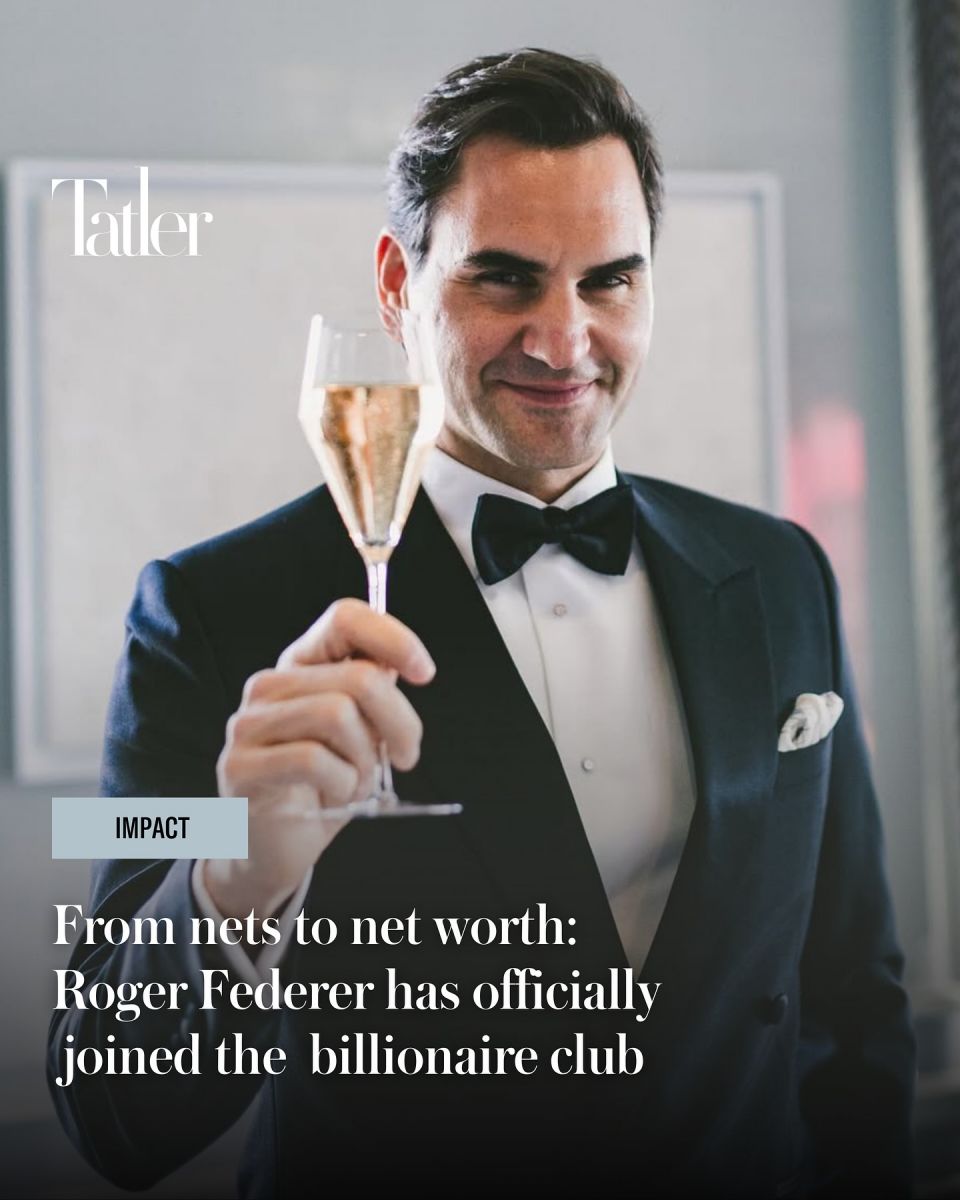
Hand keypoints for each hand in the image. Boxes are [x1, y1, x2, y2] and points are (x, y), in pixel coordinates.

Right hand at [206, 599, 435, 917]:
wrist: (275, 849)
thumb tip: (403, 666)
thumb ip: (375, 696)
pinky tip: (334, 797)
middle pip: (358, 677)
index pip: (344, 619)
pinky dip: (341, 783)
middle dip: (400, 721)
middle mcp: (269, 686)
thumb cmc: (322, 787)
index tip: (424, 672)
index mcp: (300, 666)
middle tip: (406, 755)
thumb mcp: (361, 734)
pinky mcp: (241, 765)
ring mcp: (249, 724)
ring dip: (366, 759)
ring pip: (338, 715)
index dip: (393, 637)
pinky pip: (313, 760)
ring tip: (357, 780)